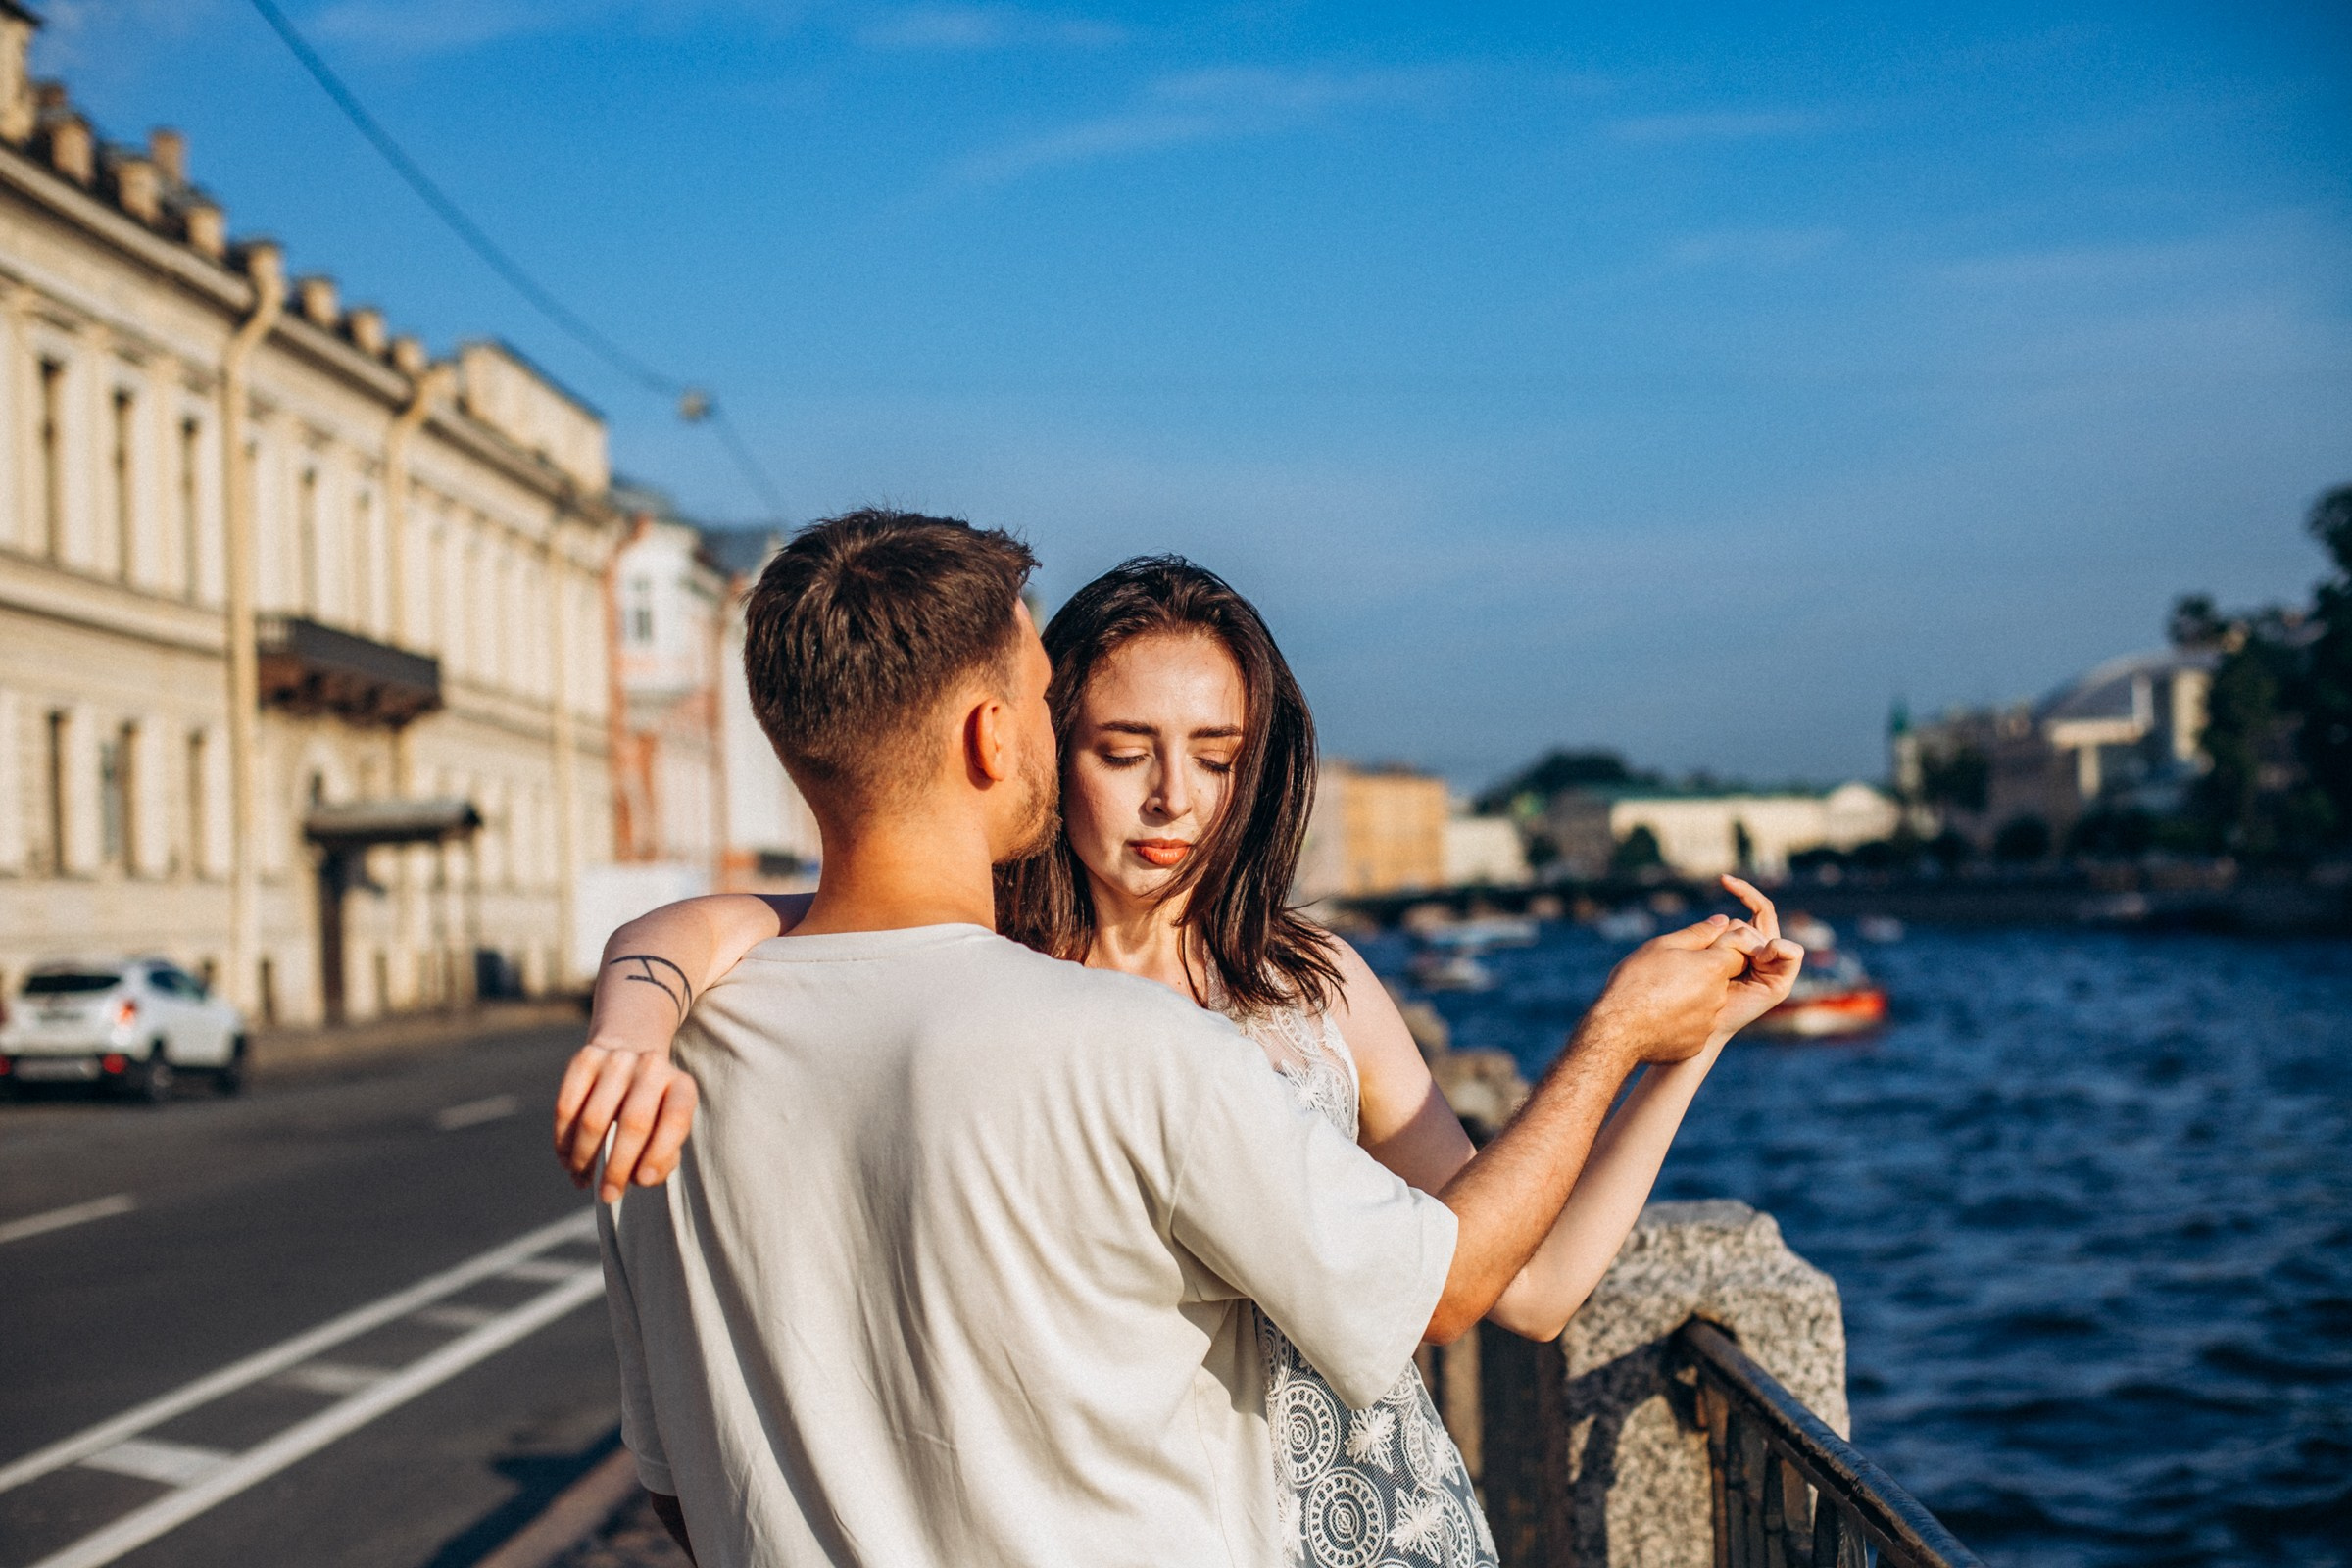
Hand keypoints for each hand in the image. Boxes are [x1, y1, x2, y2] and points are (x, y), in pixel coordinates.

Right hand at [554, 1042, 697, 1203]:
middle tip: (608, 1194)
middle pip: (633, 1123)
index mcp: (681, 1085)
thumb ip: (662, 1157)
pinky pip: (567, 1107)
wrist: (631, 1050)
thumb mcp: (668, 1127)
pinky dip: (563, 1140)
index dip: (659, 1153)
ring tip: (582, 1178)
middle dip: (617, 1166)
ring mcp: (617, 1059)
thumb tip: (637, 1177)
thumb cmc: (653, 1107)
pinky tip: (566, 1160)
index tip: (641, 1181)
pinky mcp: (584, 1058)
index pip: (675, 1120)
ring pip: (594, 1119)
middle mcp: (652, 1067)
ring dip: (585, 1158)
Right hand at [1580, 913, 1753, 1066]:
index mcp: (1713, 969)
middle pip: (1721, 981)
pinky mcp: (1697, 1043)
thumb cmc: (1637, 981)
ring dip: (1692, 999)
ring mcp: (1708, 1023)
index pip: (1737, 954)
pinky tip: (1659, 1018)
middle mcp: (1718, 997)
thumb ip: (1697, 933)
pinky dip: (1682, 1022)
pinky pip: (1695, 1028)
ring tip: (1660, 998)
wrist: (1618, 1029)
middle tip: (1669, 975)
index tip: (1696, 954)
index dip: (1719, 951)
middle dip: (1702, 976)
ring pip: (1707, 1005)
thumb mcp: (1662, 946)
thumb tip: (1722, 921)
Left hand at [1710, 875, 1805, 1037]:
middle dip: (1732, 934)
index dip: (1745, 891)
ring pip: (1765, 935)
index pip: (1756, 908)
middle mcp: (1765, 952)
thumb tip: (1722, 917)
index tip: (1723, 879)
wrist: (1701, 1022)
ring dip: (1745, 946)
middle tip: (1716, 955)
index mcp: (1749, 943)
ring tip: (1729, 969)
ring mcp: (1774, 967)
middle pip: (1756, 920)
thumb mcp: (1705, 953)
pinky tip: (1759, 959)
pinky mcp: (1782, 982)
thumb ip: (1717, 934)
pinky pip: (1791, 951)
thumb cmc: (1695, 989)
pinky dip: (1775, 949)